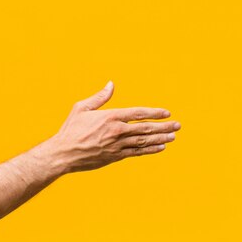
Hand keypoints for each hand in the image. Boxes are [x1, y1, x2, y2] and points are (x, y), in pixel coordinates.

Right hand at [47, 82, 179, 173]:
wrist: (63, 153)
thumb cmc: (71, 129)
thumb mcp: (82, 108)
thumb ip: (99, 97)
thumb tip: (111, 84)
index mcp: (110, 117)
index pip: (138, 113)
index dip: (154, 113)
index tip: (166, 112)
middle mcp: (116, 131)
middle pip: (145, 128)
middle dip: (163, 126)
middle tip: (177, 125)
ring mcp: (117, 146)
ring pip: (144, 141)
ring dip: (160, 138)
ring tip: (173, 136)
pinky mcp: (115, 157)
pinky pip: (137, 152)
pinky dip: (150, 150)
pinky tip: (160, 147)